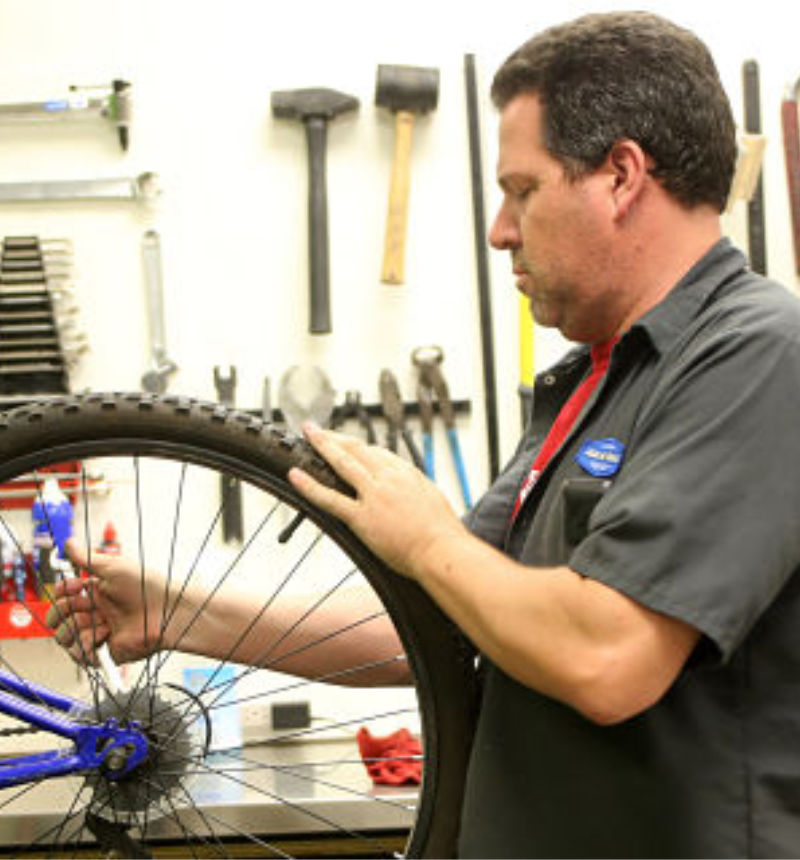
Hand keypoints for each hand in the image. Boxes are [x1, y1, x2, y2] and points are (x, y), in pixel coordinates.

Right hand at [45, 539, 169, 665]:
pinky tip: (104, 634)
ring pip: (64, 637)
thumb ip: (86, 558)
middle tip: (81, 605)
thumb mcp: (114, 567)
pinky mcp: (104, 652)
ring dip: (73, 628)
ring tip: (95, 621)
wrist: (166, 610)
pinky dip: (86, 644)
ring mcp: (98, 633)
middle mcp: (95, 613)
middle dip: (61, 611)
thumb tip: (68, 543)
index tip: (74, 586)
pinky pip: (80, 654)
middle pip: (58, 617)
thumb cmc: (146, 585)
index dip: (61, 592)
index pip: (63, 595)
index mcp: (96, 593)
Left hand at [288, 423, 468, 580]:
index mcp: (406, 473)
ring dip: (322, 444)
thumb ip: (414, 490)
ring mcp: (374, 495)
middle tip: (316, 429)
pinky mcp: (362, 517)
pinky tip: (295, 475)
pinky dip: (309, 485)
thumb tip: (408, 489)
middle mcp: (388, 478)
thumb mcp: (432, 499)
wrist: (443, 551)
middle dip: (334, 437)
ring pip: (342, 462)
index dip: (356, 447)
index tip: (345, 444)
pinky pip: (330, 498)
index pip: (376, 452)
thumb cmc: (443, 533)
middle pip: (356, 448)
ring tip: (307, 434)